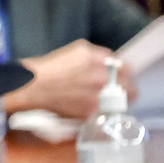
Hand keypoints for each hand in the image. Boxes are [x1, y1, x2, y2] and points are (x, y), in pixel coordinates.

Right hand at [4, 39, 134, 119]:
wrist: (33, 86)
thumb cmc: (51, 66)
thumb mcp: (78, 49)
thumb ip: (100, 55)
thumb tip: (113, 62)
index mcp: (100, 60)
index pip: (126, 67)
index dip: (124, 73)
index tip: (121, 77)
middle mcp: (103, 78)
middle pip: (130, 87)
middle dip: (126, 88)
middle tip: (118, 91)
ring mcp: (98, 97)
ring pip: (122, 103)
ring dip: (117, 101)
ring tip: (108, 101)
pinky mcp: (91, 112)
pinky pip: (106, 113)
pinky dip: (102, 111)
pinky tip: (93, 108)